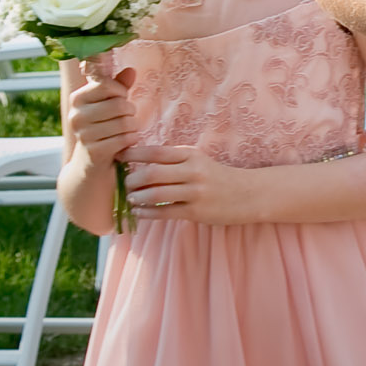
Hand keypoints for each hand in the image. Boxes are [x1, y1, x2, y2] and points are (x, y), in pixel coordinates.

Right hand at [65, 66, 137, 167]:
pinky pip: (123, 139)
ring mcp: (83, 135)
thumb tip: (131, 71)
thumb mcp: (109, 101)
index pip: (106, 84)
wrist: (91, 160)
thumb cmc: (104, 123)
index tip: (121, 97)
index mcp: (77, 99)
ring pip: (123, 123)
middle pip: (118, 104)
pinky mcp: (94, 152)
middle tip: (129, 115)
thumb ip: (119, 85)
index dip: (120, 90)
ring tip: (130, 127)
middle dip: (130, 109)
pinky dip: (132, 138)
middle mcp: (76, 116)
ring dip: (133, 125)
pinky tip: (129, 139)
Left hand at [123, 145, 245, 224]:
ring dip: (137, 198)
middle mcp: (192, 170)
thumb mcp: (199, 161)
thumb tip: (142, 164)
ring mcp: (194, 191)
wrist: (247, 193)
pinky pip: (165, 212)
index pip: (157, 152)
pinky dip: (147, 213)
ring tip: (129, 199)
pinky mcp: (196, 211)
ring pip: (156, 194)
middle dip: (132, 179)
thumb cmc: (217, 177)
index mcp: (191, 155)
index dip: (134, 153)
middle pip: (152, 173)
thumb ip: (174, 162)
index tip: (118, 155)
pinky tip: (139, 213)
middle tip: (123, 183)